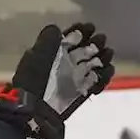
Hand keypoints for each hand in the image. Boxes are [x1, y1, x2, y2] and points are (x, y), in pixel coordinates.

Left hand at [0, 23, 114, 138]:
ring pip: (94, 65)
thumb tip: (56, 28)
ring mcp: (74, 78)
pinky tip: (106, 70)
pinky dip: (104, 77)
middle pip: (85, 50)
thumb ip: (47, 40)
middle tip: (100, 39)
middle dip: (95, 43)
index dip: (80, 31)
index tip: (89, 28)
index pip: (70, 38)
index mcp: (52, 54)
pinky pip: (97, 82)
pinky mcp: (81, 92)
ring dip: (103, 58)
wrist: (33, 111)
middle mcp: (64, 65)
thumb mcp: (35, 57)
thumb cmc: (32, 82)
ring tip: (107, 54)